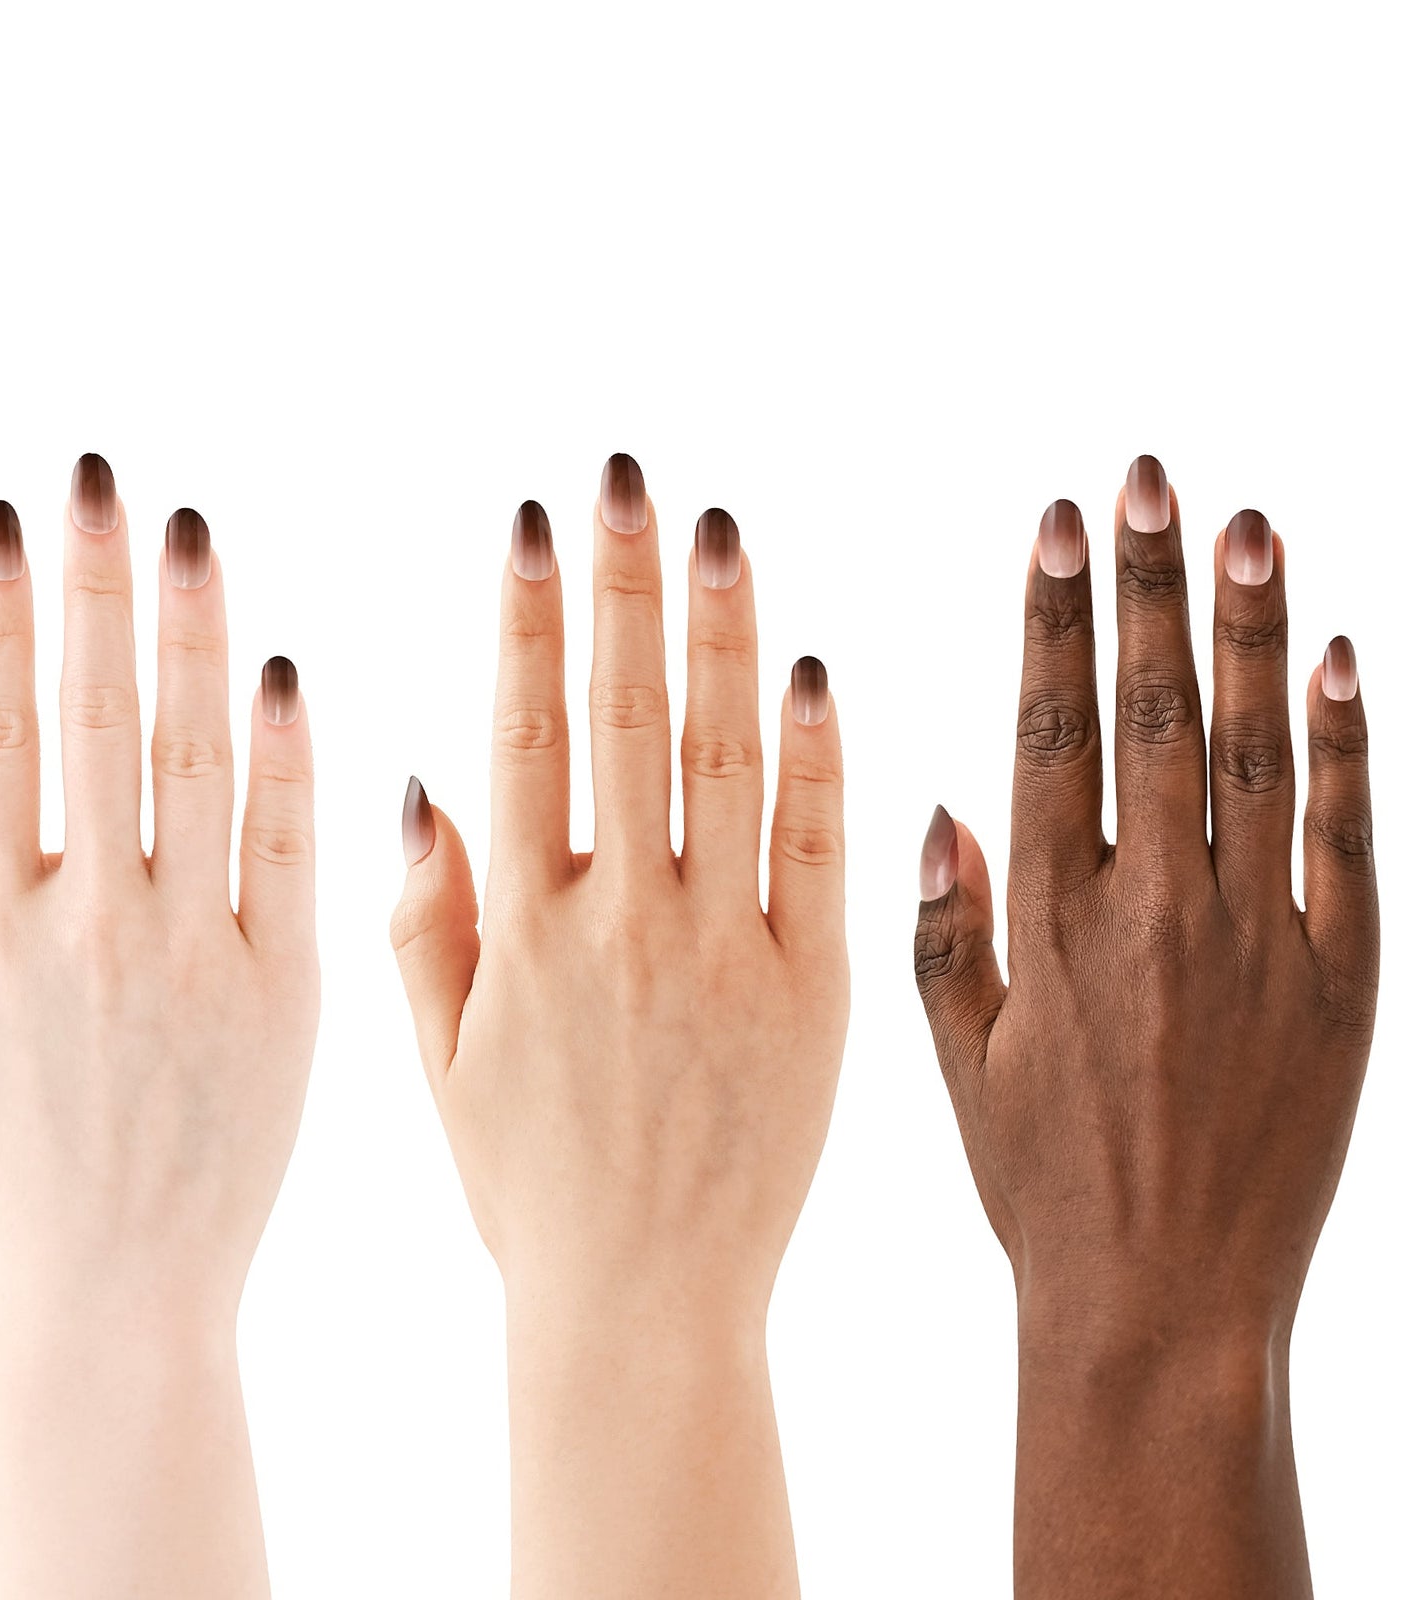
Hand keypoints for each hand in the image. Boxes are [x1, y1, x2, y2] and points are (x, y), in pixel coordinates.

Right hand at [0, 457, 318, 1598]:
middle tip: (100, 476)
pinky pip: (286, 856)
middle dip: (93, 589)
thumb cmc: (8, 1185)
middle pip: (89, 721)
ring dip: (188, 638)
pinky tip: (281, 671)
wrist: (113, 1305)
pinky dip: (284, 763)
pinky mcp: (285, 993)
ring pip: (190, 765)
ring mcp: (194, 953)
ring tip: (187, 530)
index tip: (6, 516)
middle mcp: (89, 924)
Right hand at [391, 457, 848, 1598]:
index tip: (537, 520)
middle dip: (623, 586)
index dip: (528, 618)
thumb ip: (425, 918)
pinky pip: (822, 855)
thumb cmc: (526, 1189)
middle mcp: (620, 924)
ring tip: (716, 528)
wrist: (643, 1309)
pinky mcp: (818, 998)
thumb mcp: (438, 1061)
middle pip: (625, 719)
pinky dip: (819, 760)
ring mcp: (727, 955)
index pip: (524, 736)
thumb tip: (414, 777)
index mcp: (522, 930)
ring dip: (721, 636)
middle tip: (628, 476)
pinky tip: (812, 667)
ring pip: (726, 763)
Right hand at [913, 456, 1377, 1598]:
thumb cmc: (1043, 1185)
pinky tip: (1339, 654)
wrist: (1165, 1306)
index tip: (1056, 524)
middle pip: (1154, 710)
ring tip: (1242, 523)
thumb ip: (945, 929)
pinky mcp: (1345, 982)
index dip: (1055, 618)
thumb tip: (942, 806)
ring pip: (1255, 749)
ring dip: (1248, 628)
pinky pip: (1349, 839)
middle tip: (1148, 478)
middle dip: (1148, 584)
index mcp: (1050, 919)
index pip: (1052, 729)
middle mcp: (1152, 908)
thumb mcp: (959, 1059)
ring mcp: (1259, 938)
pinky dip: (1348, 742)